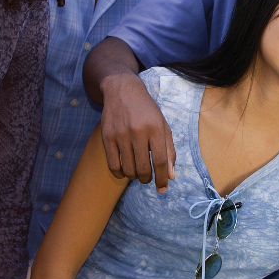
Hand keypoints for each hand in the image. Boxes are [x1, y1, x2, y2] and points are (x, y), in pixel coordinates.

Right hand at [99, 73, 175, 191]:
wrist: (123, 91)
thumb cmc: (147, 111)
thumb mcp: (163, 126)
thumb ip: (169, 151)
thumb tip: (171, 176)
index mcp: (155, 128)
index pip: (161, 161)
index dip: (163, 178)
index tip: (163, 188)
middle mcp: (138, 131)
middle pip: (144, 168)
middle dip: (147, 179)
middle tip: (148, 178)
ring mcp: (121, 135)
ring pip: (128, 169)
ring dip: (134, 176)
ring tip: (137, 172)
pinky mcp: (107, 137)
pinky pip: (113, 165)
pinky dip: (119, 174)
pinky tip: (124, 171)